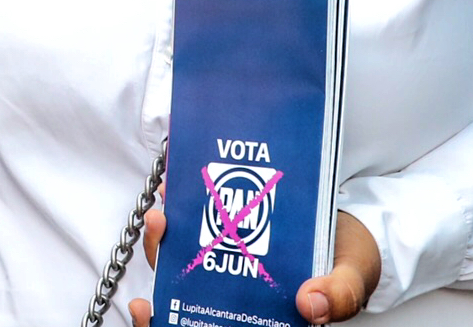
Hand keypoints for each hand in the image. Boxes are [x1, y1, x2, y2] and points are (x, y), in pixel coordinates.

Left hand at [130, 207, 379, 325]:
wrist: (353, 226)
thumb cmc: (351, 261)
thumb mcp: (352, 279)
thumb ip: (338, 295)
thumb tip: (310, 305)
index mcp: (260, 314)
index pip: (204, 324)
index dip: (168, 325)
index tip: (149, 310)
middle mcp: (237, 292)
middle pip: (183, 296)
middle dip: (158, 271)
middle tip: (157, 239)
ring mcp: (228, 264)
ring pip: (181, 262)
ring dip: (163, 238)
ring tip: (161, 212)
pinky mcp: (226, 234)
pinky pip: (193, 228)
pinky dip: (179, 211)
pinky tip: (172, 190)